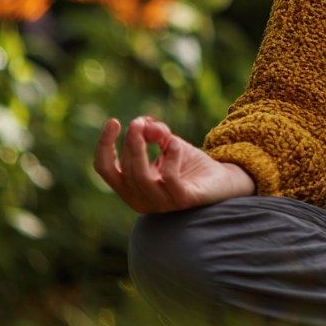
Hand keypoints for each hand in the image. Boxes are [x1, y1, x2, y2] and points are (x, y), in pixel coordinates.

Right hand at [95, 115, 255, 213]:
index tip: (112, 122)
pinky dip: (170, 159)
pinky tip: (176, 144)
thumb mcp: (169, 143)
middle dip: (131, 143)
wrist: (221, 181)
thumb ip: (156, 133)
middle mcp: (141, 199)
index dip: (104, 146)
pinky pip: (169, 181)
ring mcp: (162, 203)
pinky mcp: (183, 201)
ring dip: (144, 149)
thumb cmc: (189, 164)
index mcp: (131, 186)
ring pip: (142, 178)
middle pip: (126, 171)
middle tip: (139, 122)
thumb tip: (144, 122)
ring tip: (158, 131)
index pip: (105, 169)